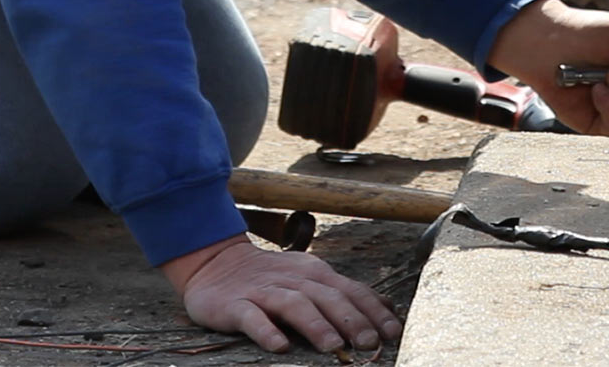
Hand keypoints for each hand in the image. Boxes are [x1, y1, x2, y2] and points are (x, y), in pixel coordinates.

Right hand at [160, 234, 401, 352]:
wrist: (215, 263)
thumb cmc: (273, 279)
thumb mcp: (311, 279)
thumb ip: (346, 294)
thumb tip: (389, 310)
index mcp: (315, 273)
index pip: (350, 290)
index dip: (372, 311)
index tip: (392, 333)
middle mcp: (293, 280)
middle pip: (326, 297)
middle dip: (350, 319)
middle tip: (368, 344)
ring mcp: (263, 291)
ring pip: (293, 304)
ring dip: (315, 324)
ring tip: (332, 346)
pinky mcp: (235, 305)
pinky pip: (251, 317)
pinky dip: (266, 331)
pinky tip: (278, 346)